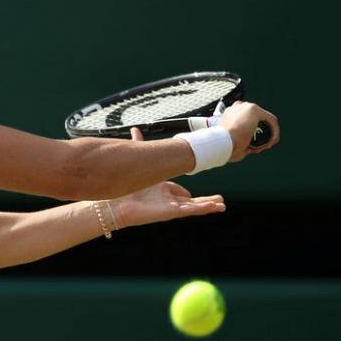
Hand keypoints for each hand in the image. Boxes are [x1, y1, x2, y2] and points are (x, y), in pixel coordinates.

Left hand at [110, 127, 224, 227]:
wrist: (118, 205)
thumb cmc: (126, 188)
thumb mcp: (137, 162)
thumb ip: (138, 144)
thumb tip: (135, 128)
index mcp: (160, 189)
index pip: (177, 191)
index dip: (184, 191)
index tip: (191, 194)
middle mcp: (166, 199)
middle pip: (189, 200)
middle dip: (204, 199)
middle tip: (218, 198)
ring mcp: (170, 207)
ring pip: (194, 206)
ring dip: (208, 204)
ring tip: (222, 204)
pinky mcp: (172, 212)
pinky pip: (192, 211)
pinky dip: (205, 209)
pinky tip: (216, 207)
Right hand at [217, 101, 279, 161]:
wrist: (221, 143)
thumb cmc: (224, 147)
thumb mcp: (231, 143)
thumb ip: (242, 141)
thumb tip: (252, 147)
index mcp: (229, 115)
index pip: (246, 121)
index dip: (253, 133)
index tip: (253, 145)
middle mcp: (236, 108)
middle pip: (256, 120)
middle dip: (262, 132)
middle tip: (262, 146)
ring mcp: (245, 107)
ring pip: (265, 120)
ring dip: (269, 133)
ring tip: (266, 145)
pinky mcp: (254, 110)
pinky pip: (271, 120)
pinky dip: (274, 132)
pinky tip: (271, 142)